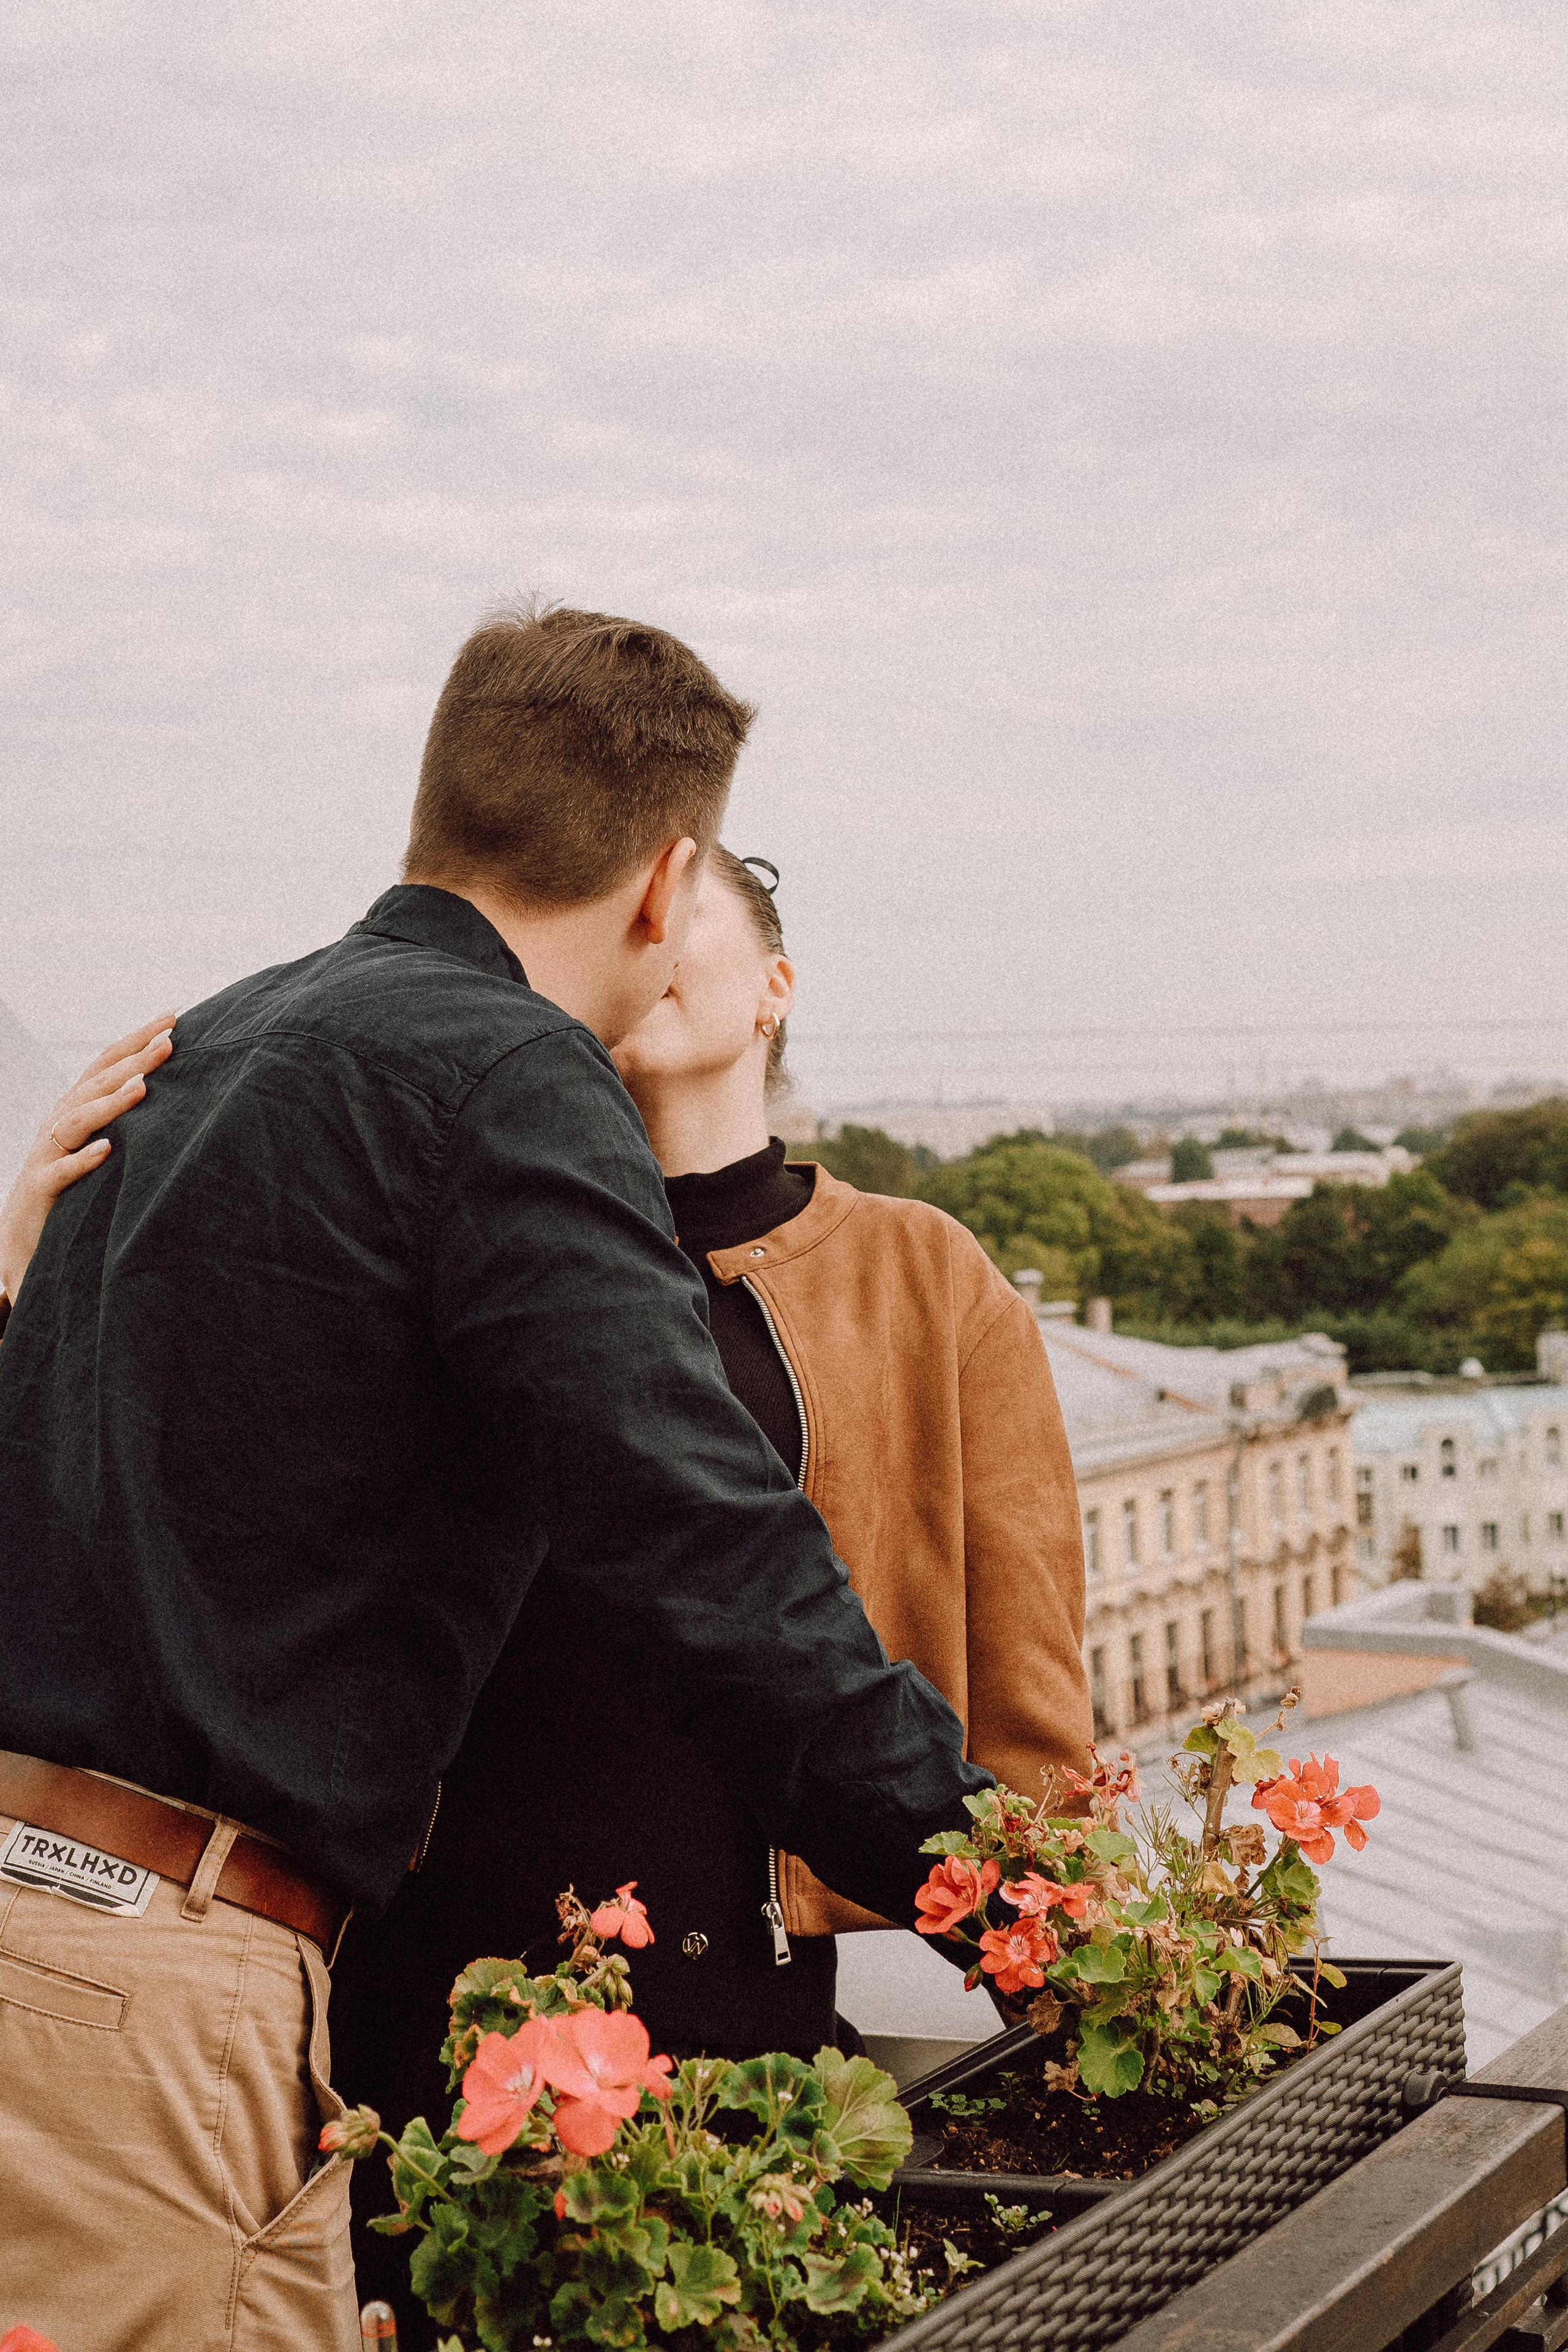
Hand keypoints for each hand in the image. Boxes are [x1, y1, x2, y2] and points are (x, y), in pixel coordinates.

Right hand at [0, 1015, 176, 1307]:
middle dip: (133, 1061)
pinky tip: (107, 1150)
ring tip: (143, 1087)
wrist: (21, 1239)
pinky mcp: (40, 1190)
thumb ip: (124, 1116)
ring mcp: (46, 1154)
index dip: (136, 1039)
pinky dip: (82, 1160)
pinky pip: (59, 1172)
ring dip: (110, 1103)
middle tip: (170, 1042)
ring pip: (76, 1121)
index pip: (106, 1063)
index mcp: (75, 1106)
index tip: (174, 1018)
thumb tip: (173, 1088)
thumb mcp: (98, 1143)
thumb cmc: (70, 1187)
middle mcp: (59, 1123)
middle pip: (95, 1083)